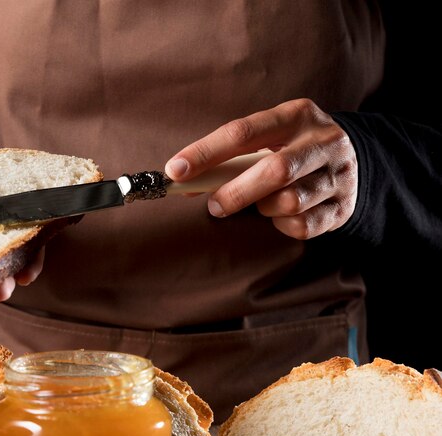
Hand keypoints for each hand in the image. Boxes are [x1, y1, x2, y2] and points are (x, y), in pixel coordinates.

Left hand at [165, 98, 357, 239]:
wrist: (353, 160)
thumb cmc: (293, 149)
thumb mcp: (270, 139)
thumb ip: (231, 158)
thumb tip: (185, 183)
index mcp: (296, 115)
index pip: (243, 133)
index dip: (205, 153)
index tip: (176, 171)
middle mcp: (323, 140)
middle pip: (274, 171)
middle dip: (235, 193)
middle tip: (215, 205)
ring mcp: (338, 175)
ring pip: (288, 202)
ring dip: (264, 208)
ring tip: (263, 202)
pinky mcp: (343, 207)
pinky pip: (302, 226)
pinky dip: (283, 225)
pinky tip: (283, 214)